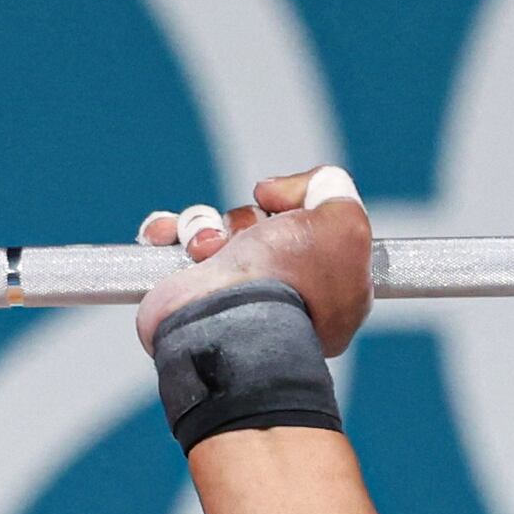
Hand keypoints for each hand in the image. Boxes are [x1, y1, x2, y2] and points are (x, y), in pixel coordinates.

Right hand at [132, 167, 373, 355]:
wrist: (225, 322)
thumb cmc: (287, 280)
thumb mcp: (344, 225)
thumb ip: (337, 191)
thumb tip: (301, 191)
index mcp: (333, 288)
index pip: (321, 230)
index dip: (303, 207)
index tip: (293, 211)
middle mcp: (286, 293)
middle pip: (266, 223)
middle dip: (249, 218)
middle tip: (252, 239)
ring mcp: (237, 295)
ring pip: (220, 228)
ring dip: (207, 225)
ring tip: (206, 248)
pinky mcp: (192, 294)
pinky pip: (177, 242)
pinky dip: (169, 231)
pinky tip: (169, 237)